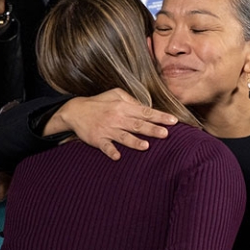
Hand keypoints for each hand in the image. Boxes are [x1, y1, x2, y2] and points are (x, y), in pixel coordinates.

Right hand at [52, 88, 178, 160]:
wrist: (75, 111)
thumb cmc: (99, 102)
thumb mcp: (115, 94)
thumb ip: (132, 99)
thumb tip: (147, 106)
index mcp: (123, 106)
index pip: (146, 112)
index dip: (160, 116)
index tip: (174, 121)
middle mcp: (117, 118)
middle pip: (138, 125)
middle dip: (152, 129)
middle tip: (166, 134)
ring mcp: (107, 129)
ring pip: (123, 136)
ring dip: (135, 141)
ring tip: (146, 146)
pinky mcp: (97, 139)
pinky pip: (105, 146)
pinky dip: (111, 151)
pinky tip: (117, 156)